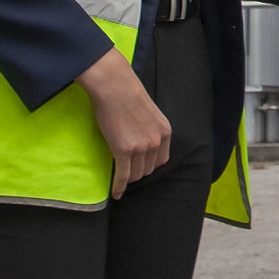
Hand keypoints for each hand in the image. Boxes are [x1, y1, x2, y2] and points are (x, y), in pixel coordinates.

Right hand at [76, 50, 170, 200]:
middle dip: (137, 171)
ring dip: (127, 177)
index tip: (140, 165)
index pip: (161, 160)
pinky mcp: (123, 150)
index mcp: (165, 132)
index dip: (149, 165)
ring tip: (119, 175)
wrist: (114, 85)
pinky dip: (119, 187)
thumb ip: (150, 130)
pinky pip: (122, 176)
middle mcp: (156, 141)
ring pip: (135, 175)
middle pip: (148, 170)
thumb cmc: (128, 94)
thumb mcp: (149, 113)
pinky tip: (115, 193)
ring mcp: (140, 147)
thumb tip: (143, 142)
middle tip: (126, 169)